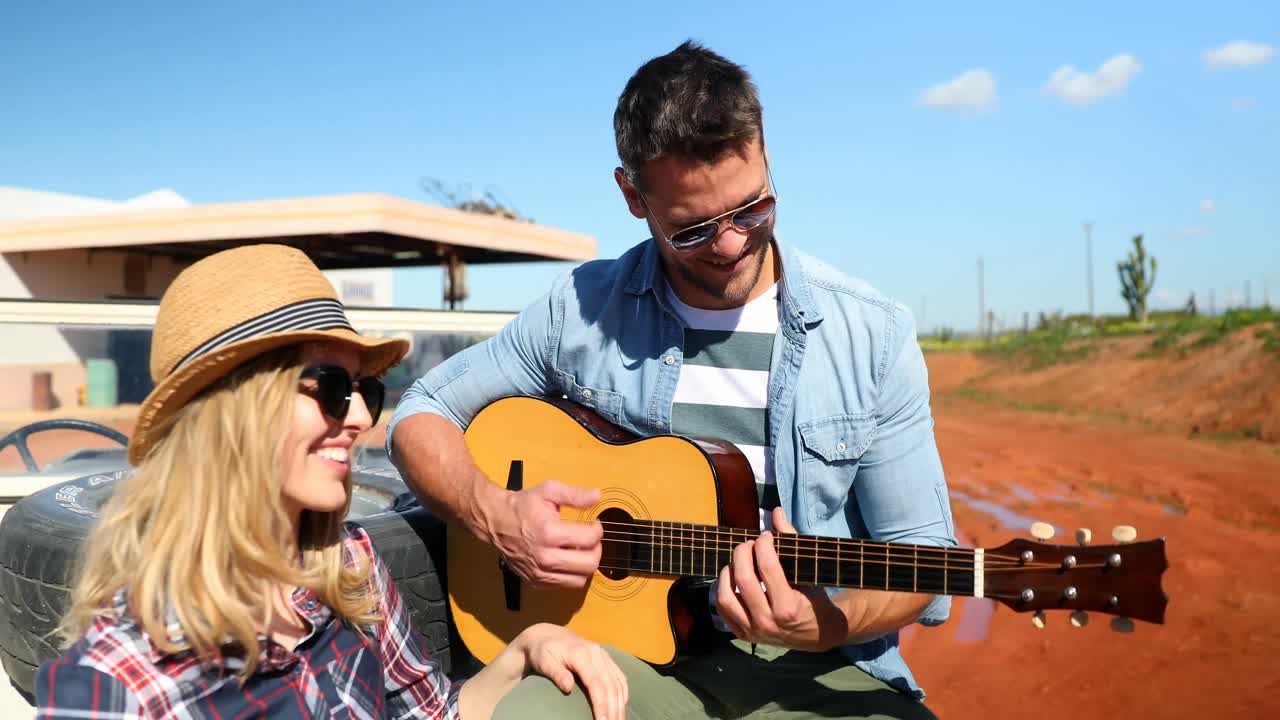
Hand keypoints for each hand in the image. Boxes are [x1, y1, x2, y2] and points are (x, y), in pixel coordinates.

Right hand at [487, 480, 602, 586]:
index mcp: (549, 533)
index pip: (589, 540)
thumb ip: (575, 495)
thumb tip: (596, 496)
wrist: (496, 521)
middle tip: (591, 539)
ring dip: (586, 565)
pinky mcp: (535, 582)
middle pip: (589, 564)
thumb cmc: (522, 506)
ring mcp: (539, 572)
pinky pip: (565, 585)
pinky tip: (567, 559)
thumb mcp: (549, 491)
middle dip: (596, 550)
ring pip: (579, 580)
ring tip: (580, 550)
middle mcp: (545, 557)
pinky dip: (571, 574)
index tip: (594, 525)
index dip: (598, 530)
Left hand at [516, 623, 627, 719]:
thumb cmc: (543, 652)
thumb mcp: (544, 661)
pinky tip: (622, 706)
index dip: (601, 704)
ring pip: (618, 682)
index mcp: (581, 654)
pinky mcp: (606, 657)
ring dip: (620, 704)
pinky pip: (619, 676)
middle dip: (614, 708)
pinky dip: (623, 692)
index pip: (596, 683)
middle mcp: (596, 653)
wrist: (547, 635)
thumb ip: (556, 673)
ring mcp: (603, 654)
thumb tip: (568, 687)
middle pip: (610, 685)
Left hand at [715, 507, 847, 650]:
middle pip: (743, 579)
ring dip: (728, 572)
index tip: (766, 536)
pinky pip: (722, 610)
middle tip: (749, 544)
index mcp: (787, 607)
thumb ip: (791, 540)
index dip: (764, 544)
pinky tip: (732, 578)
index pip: (767, 567)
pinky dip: (722, 590)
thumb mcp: (808, 572)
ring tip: (738, 562)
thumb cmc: (813, 598)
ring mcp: (753, 631)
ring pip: (726, 597)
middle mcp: (767, 622)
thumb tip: (776, 512)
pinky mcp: (743, 634)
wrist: (816, 633)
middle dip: (743, 553)